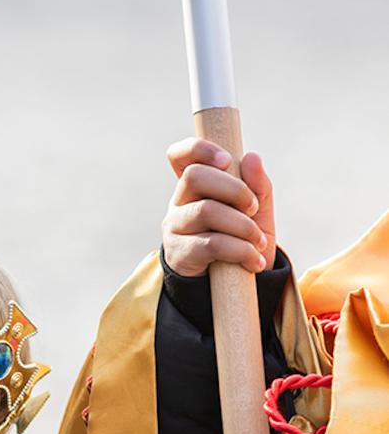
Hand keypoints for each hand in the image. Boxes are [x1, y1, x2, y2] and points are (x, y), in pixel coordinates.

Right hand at [162, 138, 275, 276]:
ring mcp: (175, 227)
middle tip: (252, 207)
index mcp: (196, 186)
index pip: (181, 156)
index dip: (198, 149)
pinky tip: (254, 260)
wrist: (234, 284)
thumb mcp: (256, 212)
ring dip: (243, 225)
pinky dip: (241, 251)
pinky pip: (212, 243)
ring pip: (206, 210)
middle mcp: (179, 202)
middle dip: (234, 188)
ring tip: (258, 241)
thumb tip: (251, 158)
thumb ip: (258, 186)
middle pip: (195, 176)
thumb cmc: (242, 239)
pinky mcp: (180, 253)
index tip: (226, 160)